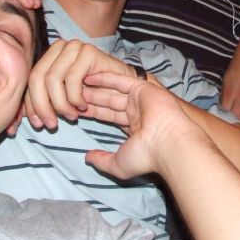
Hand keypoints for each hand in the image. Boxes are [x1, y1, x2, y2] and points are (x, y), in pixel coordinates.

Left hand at [24, 40, 136, 127]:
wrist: (126, 88)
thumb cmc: (94, 95)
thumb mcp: (63, 101)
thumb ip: (44, 103)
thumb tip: (18, 118)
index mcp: (49, 56)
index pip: (30, 80)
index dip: (30, 104)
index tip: (36, 123)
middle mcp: (59, 47)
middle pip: (37, 78)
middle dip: (42, 106)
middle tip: (52, 124)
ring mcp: (74, 47)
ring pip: (52, 80)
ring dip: (60, 104)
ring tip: (71, 116)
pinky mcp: (88, 52)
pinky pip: (72, 79)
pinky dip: (75, 98)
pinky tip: (83, 106)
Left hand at [80, 71, 204, 178]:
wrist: (167, 143)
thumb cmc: (146, 156)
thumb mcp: (118, 164)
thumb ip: (102, 160)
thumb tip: (87, 158)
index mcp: (134, 129)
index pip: (110, 117)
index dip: (94, 113)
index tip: (77, 110)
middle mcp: (137, 112)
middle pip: (109, 102)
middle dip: (92, 99)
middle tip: (73, 93)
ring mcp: (140, 99)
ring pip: (113, 91)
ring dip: (96, 88)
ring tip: (77, 83)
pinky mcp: (142, 89)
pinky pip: (120, 80)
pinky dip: (105, 77)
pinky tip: (90, 76)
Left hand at [221, 32, 239, 136]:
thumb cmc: (237, 67)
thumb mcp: (226, 80)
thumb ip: (225, 96)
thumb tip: (221, 110)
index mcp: (228, 93)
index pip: (223, 113)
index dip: (222, 124)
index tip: (221, 134)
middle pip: (237, 119)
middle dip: (237, 132)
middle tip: (237, 145)